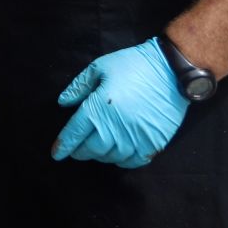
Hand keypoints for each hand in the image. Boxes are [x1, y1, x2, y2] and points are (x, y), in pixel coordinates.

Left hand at [51, 37, 188, 168]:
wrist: (170, 71)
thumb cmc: (132, 66)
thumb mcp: (100, 67)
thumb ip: (79, 86)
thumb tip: (62, 102)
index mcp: (99, 108)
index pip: (74, 133)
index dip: (63, 145)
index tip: (56, 154)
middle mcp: (115, 127)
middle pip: (91, 149)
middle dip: (80, 151)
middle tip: (77, 148)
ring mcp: (135, 138)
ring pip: (110, 157)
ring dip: (100, 155)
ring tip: (97, 148)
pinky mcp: (153, 144)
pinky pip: (132, 162)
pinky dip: (121, 160)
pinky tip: (118, 152)